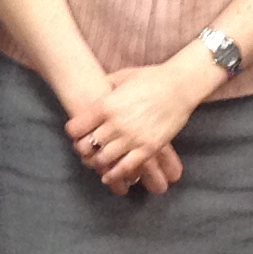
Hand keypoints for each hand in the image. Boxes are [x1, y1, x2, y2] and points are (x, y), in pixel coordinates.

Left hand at [75, 57, 214, 191]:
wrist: (180, 86)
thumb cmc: (150, 78)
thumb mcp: (122, 76)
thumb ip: (104, 84)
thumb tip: (92, 88)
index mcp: (106, 105)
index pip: (76, 128)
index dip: (73, 132)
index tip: (76, 133)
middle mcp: (116, 124)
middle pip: (87, 146)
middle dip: (83, 149)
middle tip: (84, 149)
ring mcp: (133, 138)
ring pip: (104, 160)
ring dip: (96, 163)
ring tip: (96, 161)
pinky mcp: (148, 148)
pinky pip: (126, 168)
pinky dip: (115, 175)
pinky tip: (108, 176)